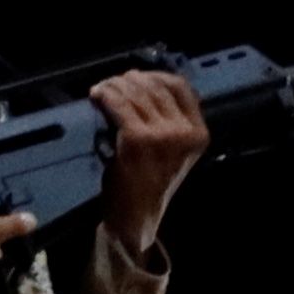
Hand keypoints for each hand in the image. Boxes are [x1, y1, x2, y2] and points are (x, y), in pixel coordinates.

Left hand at [90, 66, 209, 255]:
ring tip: (102, 88)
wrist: (137, 216)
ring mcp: (162, 135)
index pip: (181, 87)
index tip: (136, 77)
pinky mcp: (136, 139)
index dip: (155, 76)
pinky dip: (104, 96)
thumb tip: (141, 82)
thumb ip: (168, 119)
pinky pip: (118, 106)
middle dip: (130, 80)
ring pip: (135, 94)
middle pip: (156, 87)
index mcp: (198, 133)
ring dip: (114, 85)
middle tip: (112, 82)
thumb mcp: (172, 149)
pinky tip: (96, 96)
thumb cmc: (150, 182)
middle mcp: (185, 132)